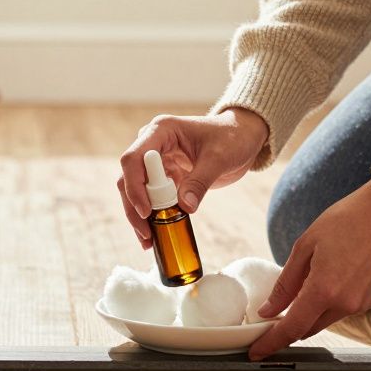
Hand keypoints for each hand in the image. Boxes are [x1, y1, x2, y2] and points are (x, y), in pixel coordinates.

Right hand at [118, 108, 268, 248]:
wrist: (242, 137)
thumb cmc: (232, 138)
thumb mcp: (219, 158)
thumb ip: (200, 181)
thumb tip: (185, 207)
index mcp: (161, 131)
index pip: (134, 158)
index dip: (134, 186)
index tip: (146, 211)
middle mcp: (152, 144)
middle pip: (128, 177)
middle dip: (133, 207)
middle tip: (146, 233)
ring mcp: (156, 161)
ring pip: (134, 189)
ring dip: (137, 215)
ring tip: (148, 240)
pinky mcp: (163, 176)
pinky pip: (149, 197)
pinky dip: (150, 215)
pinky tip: (153, 233)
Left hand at [248, 174, 370, 359]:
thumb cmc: (347, 220)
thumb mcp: (305, 246)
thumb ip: (285, 283)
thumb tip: (268, 309)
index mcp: (324, 290)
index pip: (291, 328)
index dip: (271, 343)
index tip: (256, 352)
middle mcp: (345, 304)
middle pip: (307, 329)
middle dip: (287, 329)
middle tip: (268, 321)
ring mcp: (361, 305)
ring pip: (324, 321)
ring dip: (308, 315)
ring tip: (297, 293)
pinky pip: (341, 311)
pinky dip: (326, 305)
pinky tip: (324, 283)